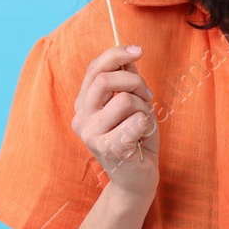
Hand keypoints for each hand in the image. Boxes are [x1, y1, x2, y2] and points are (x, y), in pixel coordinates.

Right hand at [71, 44, 158, 198]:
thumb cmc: (136, 138)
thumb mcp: (132, 105)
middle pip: (106, 80)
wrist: (137, 178)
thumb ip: (126, 82)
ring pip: (125, 100)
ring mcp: (91, 134)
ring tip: (142, 124)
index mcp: (84, 103)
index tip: (139, 50)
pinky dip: (146, 125)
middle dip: (135, 82)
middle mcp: (81, 117)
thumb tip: (128, 56)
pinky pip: (136, 121)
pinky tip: (141, 137)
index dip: (116, 54)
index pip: (94, 69)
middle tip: (147, 97)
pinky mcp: (108, 148)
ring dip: (143, 109)